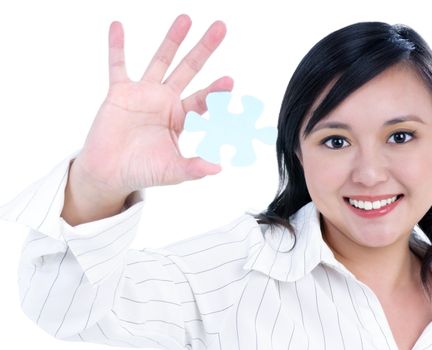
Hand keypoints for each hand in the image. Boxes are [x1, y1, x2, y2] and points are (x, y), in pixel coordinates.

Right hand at [73, 15, 231, 198]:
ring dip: (172, 41)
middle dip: (204, 50)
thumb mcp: (172, 171)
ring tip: (186, 19)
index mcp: (181, 117)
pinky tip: (118, 26)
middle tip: (220, 28)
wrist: (110, 173)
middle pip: (189, 69)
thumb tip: (219, 169)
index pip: (203, 100)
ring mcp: (144, 94)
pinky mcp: (120, 93)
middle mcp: (166, 101)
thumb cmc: (143, 171)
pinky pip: (118, 66)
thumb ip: (193, 168)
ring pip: (160, 61)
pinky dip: (117, 47)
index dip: (216, 91)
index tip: (230, 81)